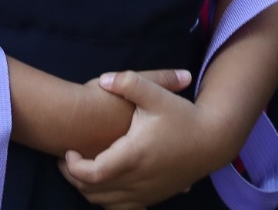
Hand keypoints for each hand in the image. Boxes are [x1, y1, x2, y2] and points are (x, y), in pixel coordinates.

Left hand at [60, 71, 220, 209]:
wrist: (211, 141)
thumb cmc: (182, 116)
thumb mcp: (156, 94)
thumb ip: (129, 82)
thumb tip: (103, 80)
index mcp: (133, 156)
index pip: (92, 174)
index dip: (73, 166)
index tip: (68, 150)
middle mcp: (137, 180)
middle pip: (93, 192)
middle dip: (73, 177)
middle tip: (66, 158)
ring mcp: (145, 193)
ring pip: (105, 204)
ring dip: (88, 190)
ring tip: (80, 168)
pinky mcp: (152, 198)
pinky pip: (121, 209)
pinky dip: (106, 201)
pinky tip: (104, 184)